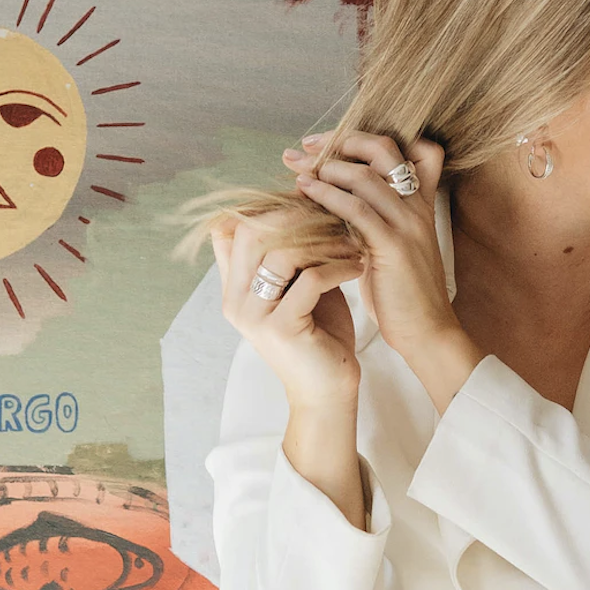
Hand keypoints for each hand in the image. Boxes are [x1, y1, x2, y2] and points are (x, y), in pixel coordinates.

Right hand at [214, 212, 364, 409]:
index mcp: (234, 287)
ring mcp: (255, 316)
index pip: (230, 228)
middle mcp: (235, 300)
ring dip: (324, 240)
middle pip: (251, 230)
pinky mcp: (282, 329)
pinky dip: (339, 265)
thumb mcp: (299, 285)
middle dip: (296, 215)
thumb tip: (304, 198)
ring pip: (281, 251)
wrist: (328, 391)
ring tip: (353, 240)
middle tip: (333, 212)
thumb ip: (291, 250)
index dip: (267, 207)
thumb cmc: (319, 334)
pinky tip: (359, 265)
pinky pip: (310, 279)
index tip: (308, 202)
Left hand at [285, 132, 455, 358]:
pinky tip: (304, 191)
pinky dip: (326, 195)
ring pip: (365, 176)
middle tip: (307, 146)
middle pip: (384, 149)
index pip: (411, 148)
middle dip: (341, 140)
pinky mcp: (393, 246)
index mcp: (420, 203)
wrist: (425, 331)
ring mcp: (407, 224)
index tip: (330, 142)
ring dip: (326, 166)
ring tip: (298, 167)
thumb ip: (373, 218)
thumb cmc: (402, 293)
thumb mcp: (391, 247)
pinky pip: (356, 209)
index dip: (368, 138)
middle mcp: (416, 206)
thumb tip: (333, 199)